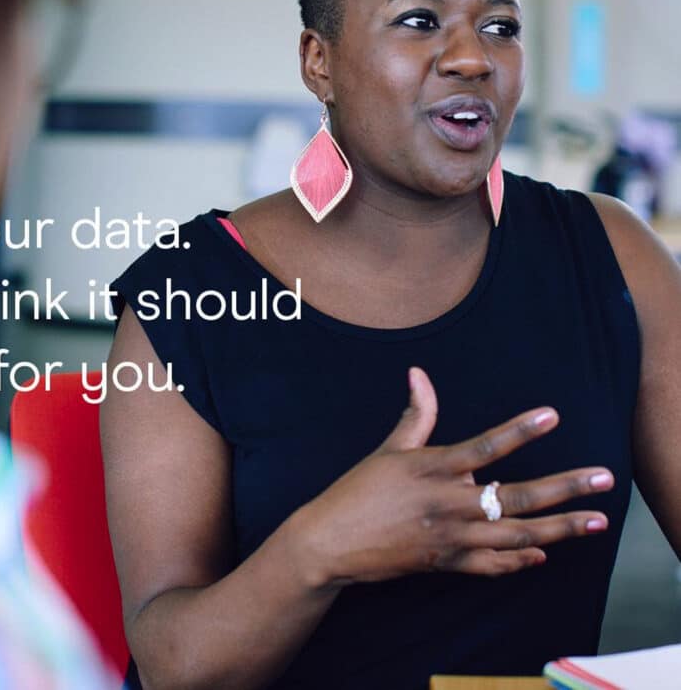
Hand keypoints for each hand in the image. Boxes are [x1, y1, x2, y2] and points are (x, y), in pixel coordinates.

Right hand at [294, 366, 613, 587]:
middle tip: (604, 480)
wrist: (333, 541)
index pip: (487, 446)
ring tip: (594, 522)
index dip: (521, 429)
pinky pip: (494, 565)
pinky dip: (521, 560)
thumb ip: (415, 413)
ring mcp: (451, 537)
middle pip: (518, 497)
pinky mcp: (447, 563)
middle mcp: (449, 503)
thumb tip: (419, 373)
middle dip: (565, 489)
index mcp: (433, 469)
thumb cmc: (359, 490)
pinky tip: (544, 553)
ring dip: (560, 529)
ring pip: (517, 535)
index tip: (553, 415)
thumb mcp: (388, 449)